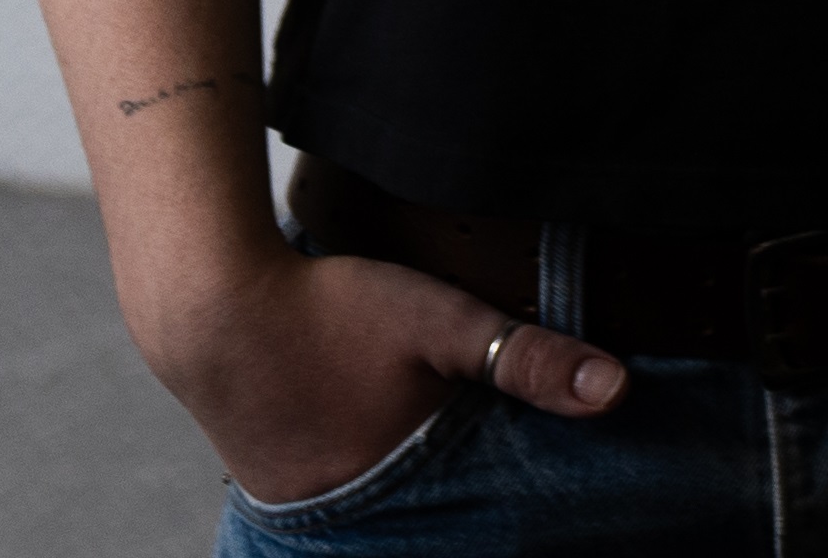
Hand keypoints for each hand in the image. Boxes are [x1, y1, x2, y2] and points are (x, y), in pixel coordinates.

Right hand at [147, 238, 623, 507]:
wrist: (210, 303)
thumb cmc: (329, 310)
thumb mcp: (443, 322)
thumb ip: (529, 360)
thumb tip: (617, 392)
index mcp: (396, 494)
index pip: (473, 524)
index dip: (507, 514)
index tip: (546, 510)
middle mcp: (348, 517)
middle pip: (431, 520)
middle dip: (468, 507)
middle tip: (500, 485)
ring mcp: (306, 508)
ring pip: (388, 510)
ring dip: (424, 491)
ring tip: (451, 466)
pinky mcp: (278, 487)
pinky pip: (346, 496)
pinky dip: (378, 479)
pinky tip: (392, 448)